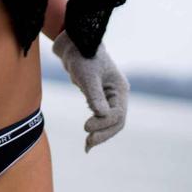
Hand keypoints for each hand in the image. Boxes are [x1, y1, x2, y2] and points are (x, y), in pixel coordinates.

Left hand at [52, 31, 128, 151]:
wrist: (72, 46)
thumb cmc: (82, 57)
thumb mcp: (88, 76)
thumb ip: (95, 96)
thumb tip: (101, 115)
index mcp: (120, 88)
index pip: (118, 114)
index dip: (103, 124)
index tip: (85, 127)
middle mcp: (117, 94)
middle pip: (116, 121)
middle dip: (103, 133)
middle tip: (87, 144)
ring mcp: (109, 96)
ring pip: (110, 121)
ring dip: (100, 133)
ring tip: (87, 145)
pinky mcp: (98, 96)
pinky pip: (101, 117)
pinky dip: (96, 126)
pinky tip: (88, 134)